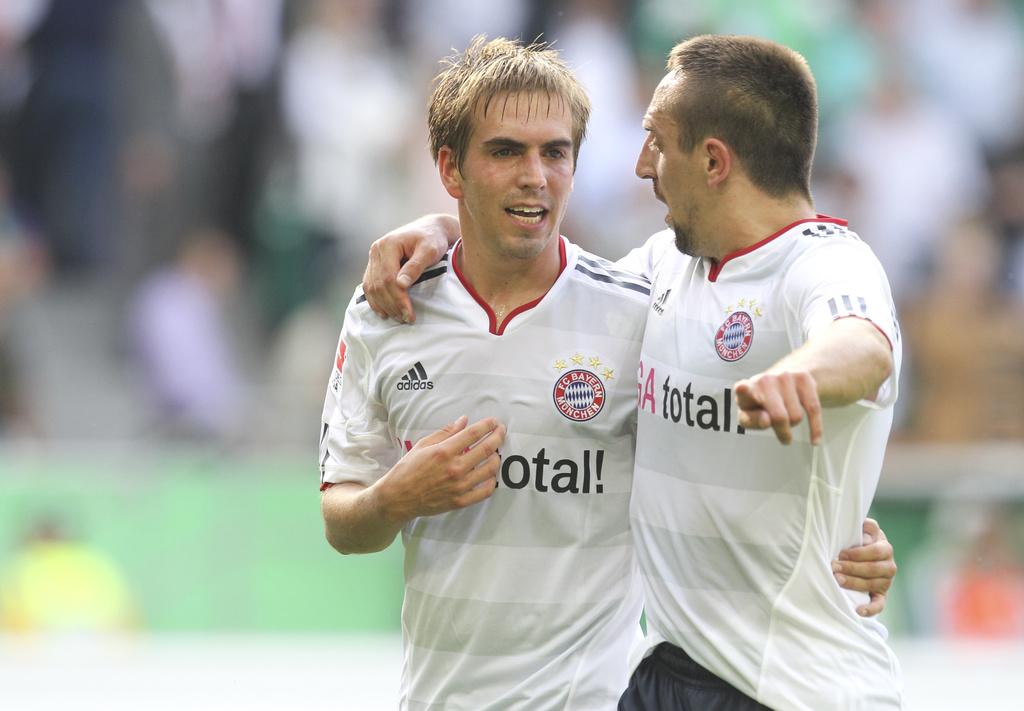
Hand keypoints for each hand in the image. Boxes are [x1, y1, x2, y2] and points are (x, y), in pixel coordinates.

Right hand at [363, 214, 455, 322]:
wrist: (430, 229)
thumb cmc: (433, 239)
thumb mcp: (429, 250)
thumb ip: (415, 266)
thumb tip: (401, 285)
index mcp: (388, 245)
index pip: (388, 278)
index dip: (398, 299)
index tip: (410, 314)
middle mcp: (376, 250)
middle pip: (378, 285)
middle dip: (392, 305)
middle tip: (407, 320)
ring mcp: (373, 257)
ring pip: (371, 287)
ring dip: (383, 306)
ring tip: (399, 318)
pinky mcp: (374, 264)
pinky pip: (369, 285)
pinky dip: (376, 300)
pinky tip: (384, 312)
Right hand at [374, 415, 504, 521]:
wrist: (398, 497)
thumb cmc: (408, 469)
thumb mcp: (423, 445)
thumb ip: (445, 432)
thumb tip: (463, 421)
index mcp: (444, 451)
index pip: (473, 434)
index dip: (487, 425)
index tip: (494, 421)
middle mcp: (455, 468)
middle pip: (486, 449)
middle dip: (498, 436)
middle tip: (501, 431)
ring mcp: (459, 486)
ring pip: (490, 469)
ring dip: (497, 457)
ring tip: (495, 452)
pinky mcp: (461, 501)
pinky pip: (485, 491)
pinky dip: (492, 481)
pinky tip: (491, 474)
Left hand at [734, 369, 821, 444]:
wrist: (782, 378)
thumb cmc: (761, 402)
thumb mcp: (749, 413)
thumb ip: (751, 421)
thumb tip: (766, 420)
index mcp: (746, 390)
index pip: (743, 389)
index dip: (744, 390)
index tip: (742, 388)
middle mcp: (764, 380)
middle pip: (779, 417)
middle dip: (783, 431)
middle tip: (784, 437)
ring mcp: (785, 377)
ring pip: (796, 416)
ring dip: (793, 423)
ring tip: (788, 417)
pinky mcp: (803, 379)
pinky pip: (814, 410)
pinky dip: (815, 428)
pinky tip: (814, 440)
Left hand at [832, 518, 896, 616]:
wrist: (864, 554)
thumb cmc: (860, 540)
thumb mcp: (865, 529)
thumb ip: (867, 526)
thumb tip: (865, 532)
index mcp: (885, 549)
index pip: (875, 552)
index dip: (857, 554)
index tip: (841, 554)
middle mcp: (889, 566)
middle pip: (872, 569)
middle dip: (851, 568)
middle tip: (834, 567)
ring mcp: (886, 582)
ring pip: (872, 585)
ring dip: (854, 584)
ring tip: (837, 580)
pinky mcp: (881, 595)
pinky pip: (879, 605)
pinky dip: (870, 609)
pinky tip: (858, 610)